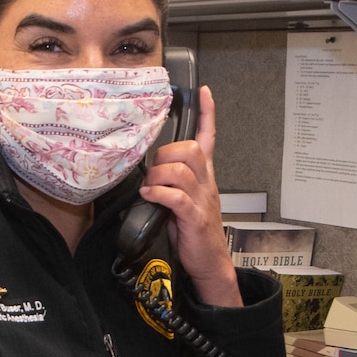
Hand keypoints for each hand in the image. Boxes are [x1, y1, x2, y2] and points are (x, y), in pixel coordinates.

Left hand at [143, 86, 241, 306]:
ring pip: (181, 169)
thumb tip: (145, 172)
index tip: (203, 92)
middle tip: (153, 173)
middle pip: (190, 149)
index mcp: (204, 178)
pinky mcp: (195, 218)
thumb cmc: (194, 234)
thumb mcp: (184, 202)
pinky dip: (159, 193)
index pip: (209, 139)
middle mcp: (206, 184)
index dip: (207, 114)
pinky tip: (150, 196)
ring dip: (158, 175)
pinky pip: (176, 196)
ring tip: (150, 188)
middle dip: (165, 155)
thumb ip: (171, 183)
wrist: (210, 264)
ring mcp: (203, 200)